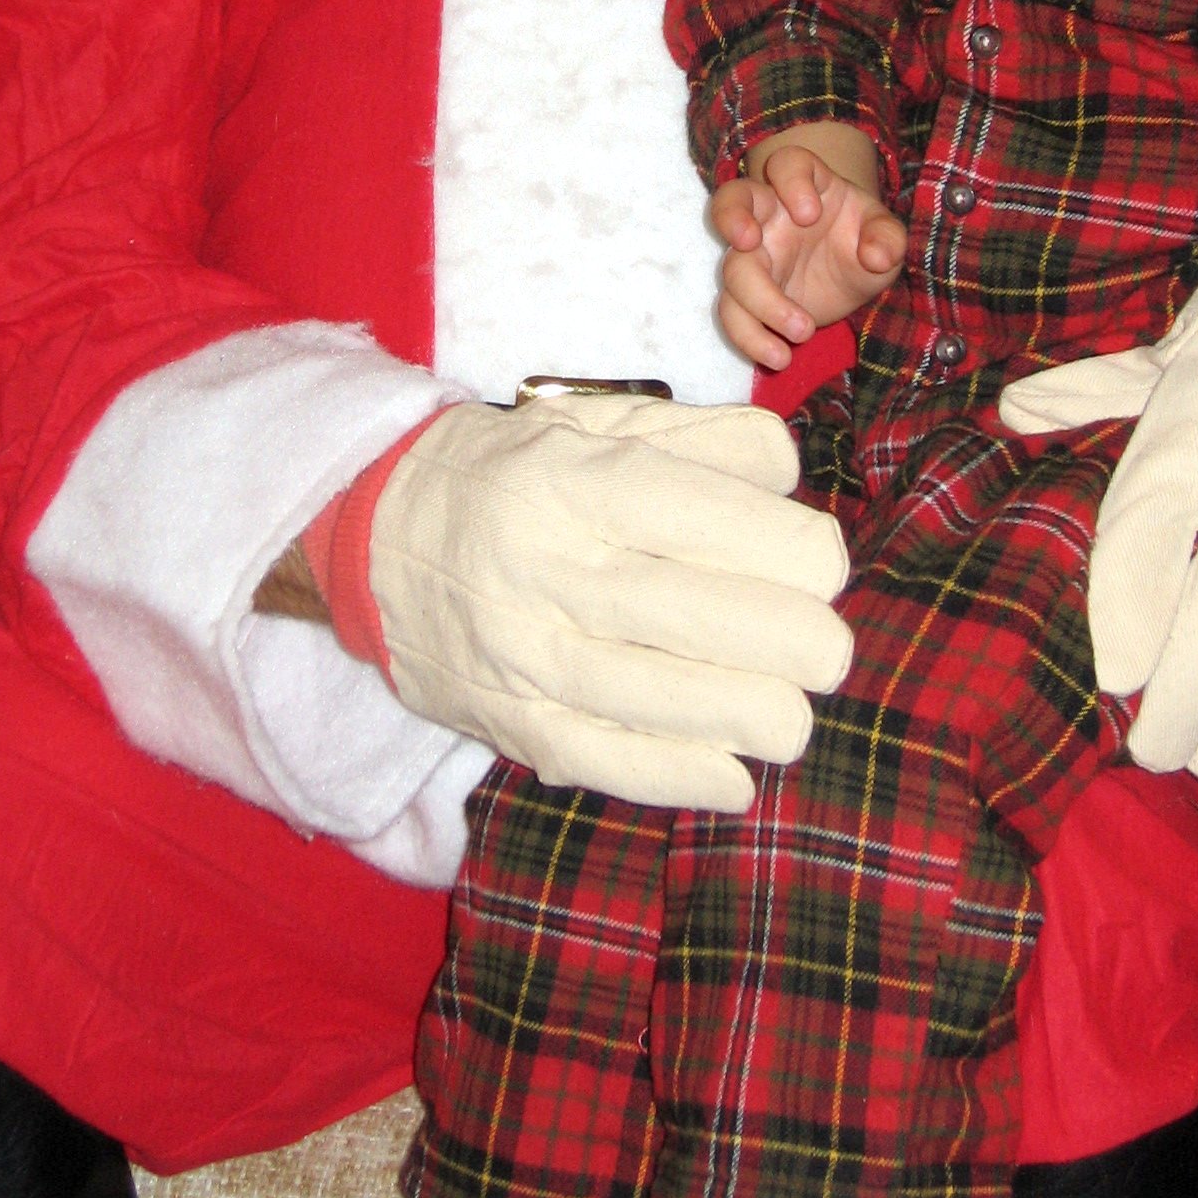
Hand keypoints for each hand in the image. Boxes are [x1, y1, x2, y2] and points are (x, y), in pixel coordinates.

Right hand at [368, 395, 854, 809]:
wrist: (371, 533)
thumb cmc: (513, 472)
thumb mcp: (597, 421)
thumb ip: (704, 437)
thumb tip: (793, 478)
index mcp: (578, 478)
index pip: (711, 519)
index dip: (794, 551)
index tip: (822, 564)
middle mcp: (551, 566)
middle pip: (708, 617)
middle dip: (796, 642)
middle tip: (825, 648)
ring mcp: (527, 654)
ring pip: (670, 700)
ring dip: (757, 715)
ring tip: (791, 710)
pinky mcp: (511, 723)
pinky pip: (611, 762)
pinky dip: (686, 776)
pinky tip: (737, 775)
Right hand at [710, 126, 908, 370]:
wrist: (848, 273)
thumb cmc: (862, 239)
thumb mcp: (885, 236)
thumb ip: (887, 238)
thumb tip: (874, 255)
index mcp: (805, 186)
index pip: (787, 165)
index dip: (791, 182)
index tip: (809, 214)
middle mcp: (769, 215)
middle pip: (732, 200)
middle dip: (731, 216)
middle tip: (749, 241)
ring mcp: (753, 255)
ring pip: (731, 269)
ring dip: (758, 303)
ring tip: (802, 332)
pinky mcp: (747, 295)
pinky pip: (732, 312)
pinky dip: (749, 337)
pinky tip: (779, 357)